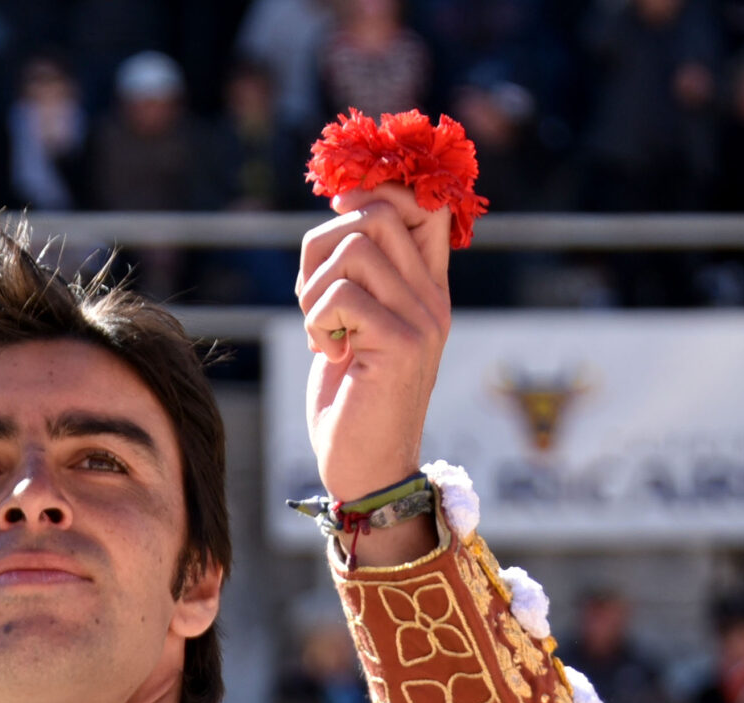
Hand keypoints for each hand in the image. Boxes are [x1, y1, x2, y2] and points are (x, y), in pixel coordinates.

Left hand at [297, 184, 451, 541]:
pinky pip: (340, 293)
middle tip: (311, 297)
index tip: (335, 213)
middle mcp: (433, 299)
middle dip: (321, 245)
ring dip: (313, 286)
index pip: (425, 205)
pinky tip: (325, 353)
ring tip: (319, 330)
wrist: (365, 470)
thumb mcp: (354, 327)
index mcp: (426, 290)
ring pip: (356, 245)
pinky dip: (314, 320)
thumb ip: (358, 276)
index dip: (376, 191)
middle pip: (378, 212)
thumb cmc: (350, 401)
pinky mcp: (401, 344)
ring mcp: (422, 320)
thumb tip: (341, 207)